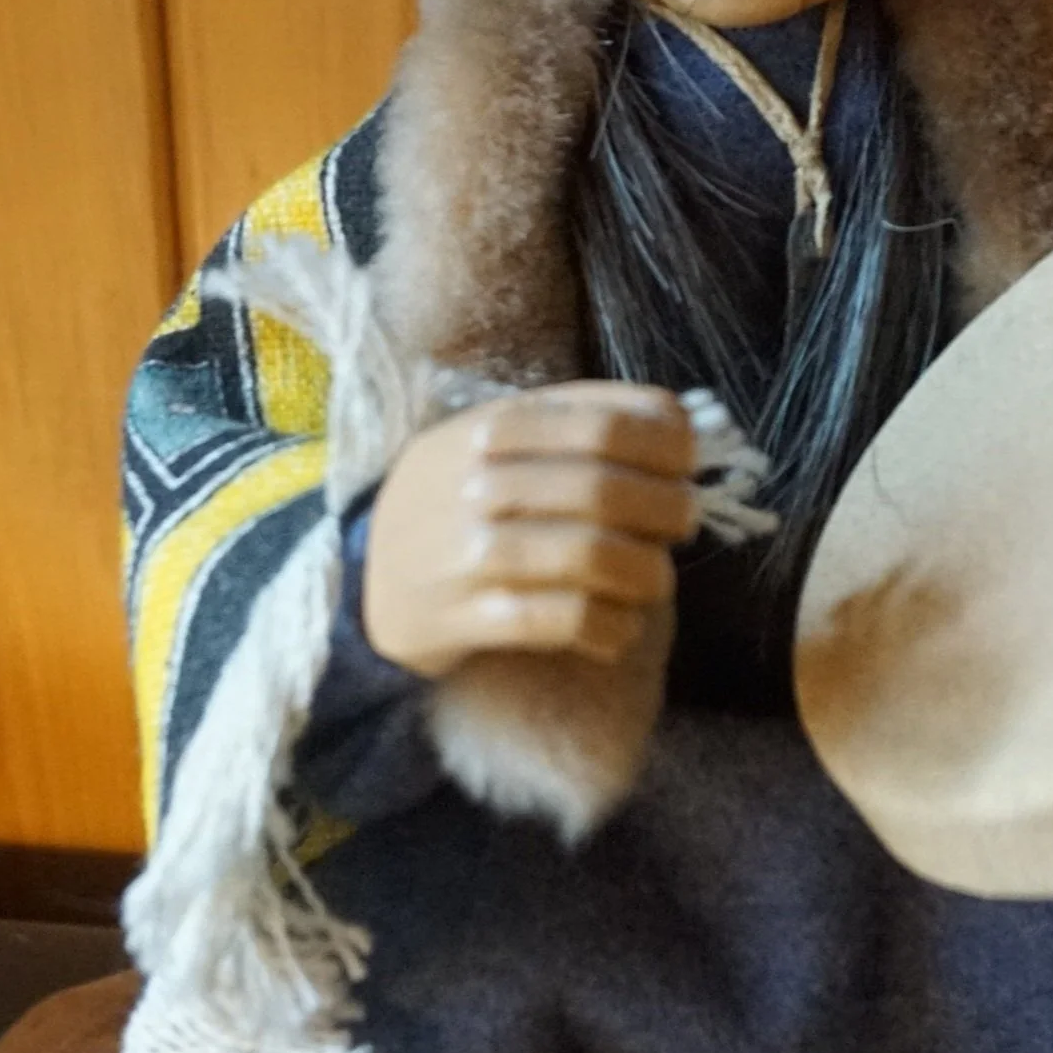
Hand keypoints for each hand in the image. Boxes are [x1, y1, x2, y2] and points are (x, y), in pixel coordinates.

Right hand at [361, 383, 697, 678]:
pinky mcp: (462, 618)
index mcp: (490, 428)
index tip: (688, 463)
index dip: (665, 445)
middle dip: (666, 509)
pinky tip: (617, 627)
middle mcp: (474, 484)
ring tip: (652, 581)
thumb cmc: (456, 504)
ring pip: (588, 559)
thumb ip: (577, 424)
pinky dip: (607, 628)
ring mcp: (464, 553)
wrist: (363, 580)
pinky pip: (559, 622)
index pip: (601, 424)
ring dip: (644, 574)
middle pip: (602, 490)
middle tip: (683, 524)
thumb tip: (684, 426)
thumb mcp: (495, 442)